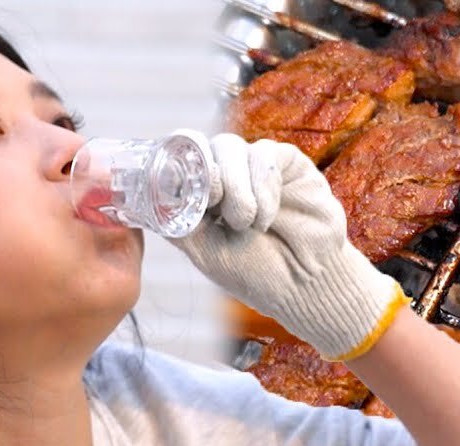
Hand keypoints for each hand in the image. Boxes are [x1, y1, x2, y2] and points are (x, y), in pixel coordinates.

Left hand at [169, 132, 407, 360]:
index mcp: (201, 194)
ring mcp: (254, 166)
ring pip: (230, 146)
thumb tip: (155, 194)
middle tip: (218, 209)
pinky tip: (267, 216)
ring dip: (236, 187)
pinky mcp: (286, 162)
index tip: (192, 201)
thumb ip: (179, 221)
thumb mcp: (205, 252)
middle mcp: (226, 174)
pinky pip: (264, 154)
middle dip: (209, 179)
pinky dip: (263, 186)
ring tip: (248, 223)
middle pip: (201, 147)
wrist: (305, 284)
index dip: (179, 171)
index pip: (178, 161)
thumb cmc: (256, 272)